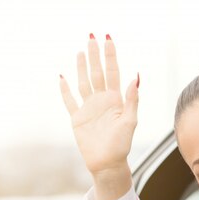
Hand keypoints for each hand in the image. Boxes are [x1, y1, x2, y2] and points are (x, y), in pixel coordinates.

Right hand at [59, 35, 138, 199]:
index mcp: (116, 100)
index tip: (108, 39)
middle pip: (97, 72)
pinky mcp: (78, 119)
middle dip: (95, 55)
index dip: (110, 55)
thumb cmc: (122, 145)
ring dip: (82, 67)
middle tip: (92, 36)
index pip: (113, 72)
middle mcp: (102, 101)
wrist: (107, 163)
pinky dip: (65, 90)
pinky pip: (70, 101)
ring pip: (84, 82)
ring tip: (81, 51)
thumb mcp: (130, 121)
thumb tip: (136, 77)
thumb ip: (132, 99)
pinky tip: (62, 77)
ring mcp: (89, 108)